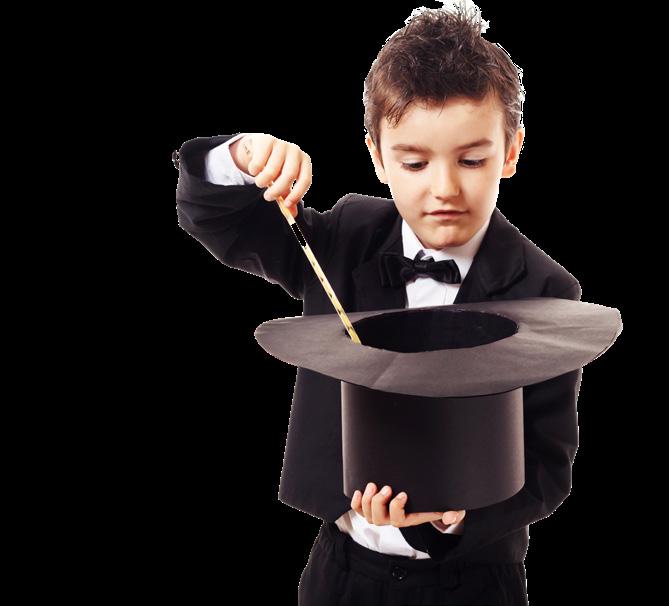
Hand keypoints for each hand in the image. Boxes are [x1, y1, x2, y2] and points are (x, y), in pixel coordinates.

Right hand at [231, 133, 311, 218]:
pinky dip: (254, 171)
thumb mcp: (284, 179)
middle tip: (268, 197)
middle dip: (277, 190)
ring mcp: (282, 143)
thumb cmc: (277, 165)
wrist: (264, 143)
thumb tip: (292, 214)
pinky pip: (258, 163)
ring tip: (260, 182)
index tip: (287, 205)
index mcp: (304, 161)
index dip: (297, 194)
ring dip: (262, 181)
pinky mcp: (267, 140)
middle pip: (289, 175)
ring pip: (271, 170)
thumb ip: (288, 195)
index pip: (305, 180)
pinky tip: (254, 170)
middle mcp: (296, 150)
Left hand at [351, 482, 465, 527]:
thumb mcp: (449, 506)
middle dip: (379, 503)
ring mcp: (382, 513)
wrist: (426, 496)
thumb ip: (454, 512)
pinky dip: (356, 503)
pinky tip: (359, 491)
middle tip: (387, 487)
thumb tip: (450, 517)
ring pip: (368, 515)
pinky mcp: (373, 505)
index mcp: (409, 518)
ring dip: (367, 501)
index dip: (396, 508)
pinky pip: (359, 510)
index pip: (398, 521)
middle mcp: (393, 518)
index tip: (403, 494)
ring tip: (373, 485)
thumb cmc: (435, 501)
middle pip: (379, 519)